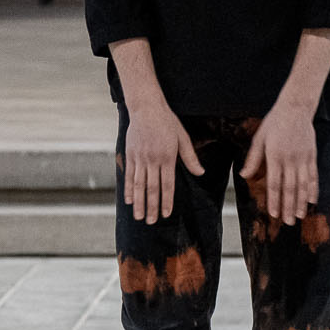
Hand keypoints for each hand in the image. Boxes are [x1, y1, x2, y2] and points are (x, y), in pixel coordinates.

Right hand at [123, 101, 202, 224]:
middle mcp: (152, 160)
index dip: (166, 201)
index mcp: (167, 157)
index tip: (166, 214)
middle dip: (152, 207)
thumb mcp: (182, 137)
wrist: (146, 107)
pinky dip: (128, 189)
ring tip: (139, 217)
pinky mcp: (130, 155)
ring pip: (139, 185)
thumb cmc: (167, 122)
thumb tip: (200, 173)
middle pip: (152, 188)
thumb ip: (190, 157)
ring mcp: (140, 158)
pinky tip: (129, 201)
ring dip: (139, 203)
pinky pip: (128, 175)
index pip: (167, 185)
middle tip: (151, 222)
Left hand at [241, 102, 319, 224]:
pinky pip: (313, 176)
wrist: (295, 108)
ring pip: (303, 185)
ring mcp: (303, 158)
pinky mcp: (311, 155)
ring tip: (299, 216)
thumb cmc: (274, 123)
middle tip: (288, 222)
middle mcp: (290, 159)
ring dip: (301, 202)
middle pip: (290, 188)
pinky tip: (312, 201)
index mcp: (275, 156)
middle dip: (288, 207)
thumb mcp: (259, 138)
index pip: (274, 184)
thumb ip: (253, 159)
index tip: (273, 214)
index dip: (274, 200)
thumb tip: (244, 176)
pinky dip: (313, 189)